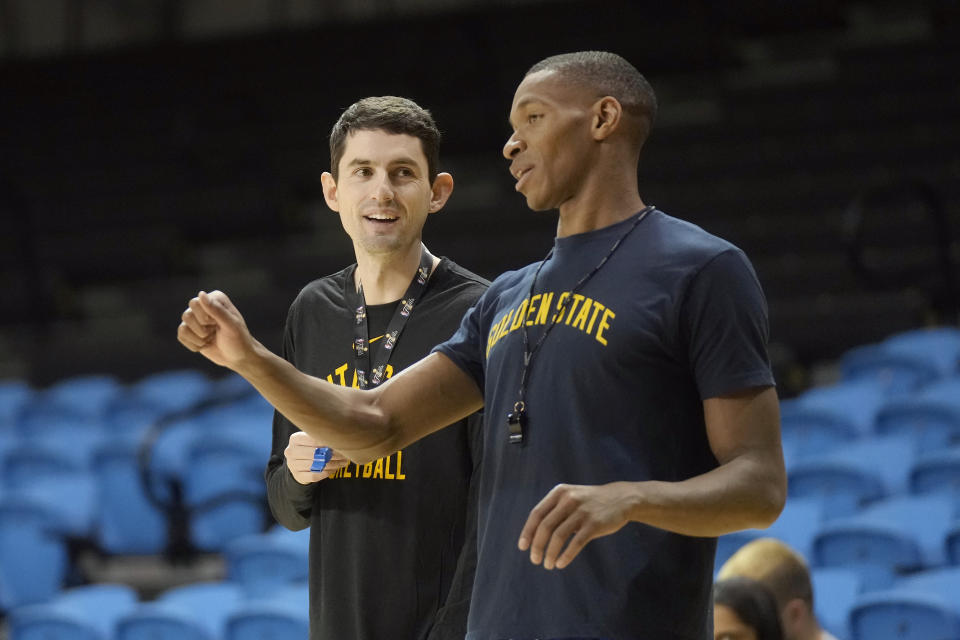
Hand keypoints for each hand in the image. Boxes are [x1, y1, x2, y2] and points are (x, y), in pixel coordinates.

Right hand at [177, 290, 255, 368]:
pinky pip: (181, 335)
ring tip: (210, 339)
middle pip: (187, 315)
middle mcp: (204, 305)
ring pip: (183, 326)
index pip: (196, 303)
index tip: (218, 324)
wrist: (238, 358)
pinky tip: (205, 345)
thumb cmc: (238, 340)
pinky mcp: (190, 331)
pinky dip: (193, 345)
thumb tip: (201, 293)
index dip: (205, 318)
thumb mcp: (231, 325)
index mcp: (216, 298)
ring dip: (198, 338)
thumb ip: (216, 310)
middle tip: (214, 332)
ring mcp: (196, 318)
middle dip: (201, 329)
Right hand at [284, 431, 349, 483]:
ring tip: (344, 461)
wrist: (299, 463)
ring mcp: (293, 465)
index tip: (341, 443)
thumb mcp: (313, 439)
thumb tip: (339, 439)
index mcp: (294, 438)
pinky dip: (327, 472)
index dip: (328, 441)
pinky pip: (315, 475)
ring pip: (316, 465)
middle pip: (315, 453)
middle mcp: (291, 451)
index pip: (313, 439)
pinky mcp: (298, 476)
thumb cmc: (310, 447)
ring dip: (333, 464)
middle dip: (333, 454)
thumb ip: (322, 438)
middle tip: (345, 454)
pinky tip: (335, 469)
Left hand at [518, 482, 635, 569]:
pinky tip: (561, 564)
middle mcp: (568, 500)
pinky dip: (566, 555)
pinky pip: (576, 543)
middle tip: (535, 560)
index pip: (536, 514)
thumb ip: (554, 512)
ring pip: (558, 536)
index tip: (523, 547)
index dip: (528, 532)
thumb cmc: (590, 503)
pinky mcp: (594, 524)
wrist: (621, 499)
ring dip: (550, 553)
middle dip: (537, 546)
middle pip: (545, 526)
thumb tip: (534, 536)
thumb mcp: (570, 498)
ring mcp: (582, 511)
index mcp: (559, 493)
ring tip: (548, 565)